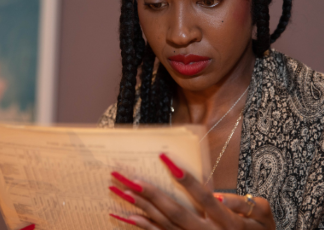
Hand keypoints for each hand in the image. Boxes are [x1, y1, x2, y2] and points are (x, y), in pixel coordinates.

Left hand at [109, 153, 274, 229]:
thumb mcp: (263, 217)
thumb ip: (242, 204)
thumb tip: (218, 193)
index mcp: (225, 221)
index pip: (203, 195)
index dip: (185, 177)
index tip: (165, 158)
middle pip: (173, 211)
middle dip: (148, 193)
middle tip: (126, 177)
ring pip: (161, 224)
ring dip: (138, 208)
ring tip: (118, 191)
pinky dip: (139, 227)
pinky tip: (123, 216)